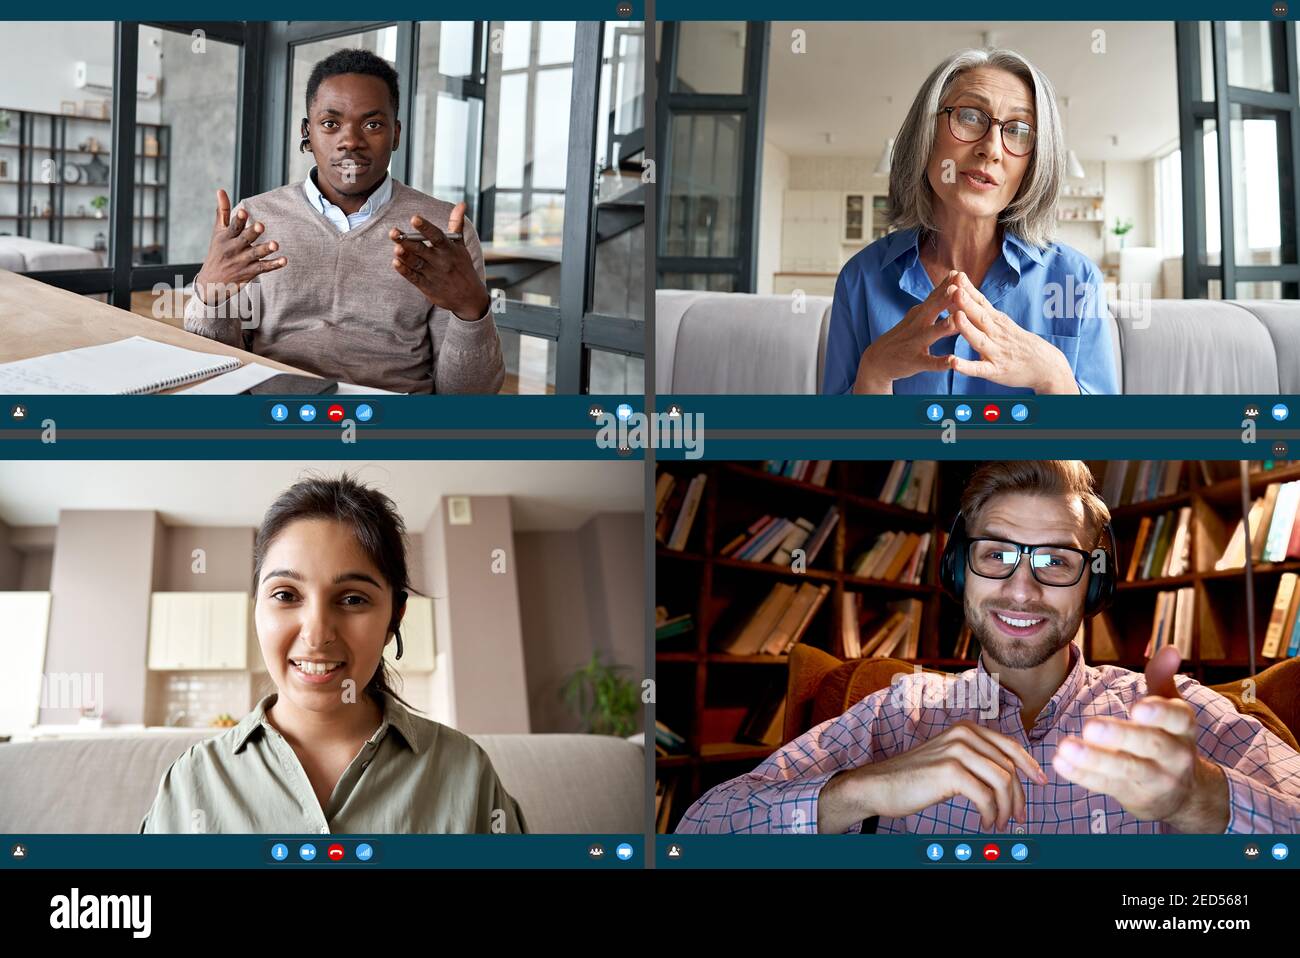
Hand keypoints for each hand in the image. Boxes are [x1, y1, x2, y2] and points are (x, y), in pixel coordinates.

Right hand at [193, 189, 285, 306]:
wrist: (211, 283)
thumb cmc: (217, 252)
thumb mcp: (218, 232)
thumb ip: (223, 211)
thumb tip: (221, 190)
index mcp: (226, 237)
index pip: (233, 227)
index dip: (239, 220)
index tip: (244, 212)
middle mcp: (233, 249)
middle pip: (244, 239)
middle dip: (252, 233)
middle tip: (261, 226)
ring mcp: (242, 261)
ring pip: (255, 254)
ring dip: (265, 249)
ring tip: (275, 244)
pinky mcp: (250, 272)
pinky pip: (263, 267)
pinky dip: (274, 264)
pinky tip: (284, 260)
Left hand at [389, 202, 489, 320]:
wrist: (470, 297)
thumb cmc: (462, 267)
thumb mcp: (461, 246)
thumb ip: (456, 224)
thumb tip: (461, 204)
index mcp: (449, 249)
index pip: (436, 236)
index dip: (425, 227)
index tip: (414, 218)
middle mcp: (441, 261)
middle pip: (422, 249)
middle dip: (407, 241)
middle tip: (393, 232)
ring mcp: (433, 274)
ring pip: (416, 263)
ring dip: (405, 256)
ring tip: (396, 248)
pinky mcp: (427, 287)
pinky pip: (414, 278)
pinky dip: (405, 271)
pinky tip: (396, 263)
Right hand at [818, 720, 1047, 833]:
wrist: (879, 785)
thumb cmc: (913, 777)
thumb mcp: (948, 759)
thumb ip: (974, 759)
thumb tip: (1007, 776)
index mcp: (965, 729)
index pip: (1009, 745)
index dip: (1029, 765)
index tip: (1040, 782)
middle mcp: (963, 735)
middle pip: (1009, 766)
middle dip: (1019, 796)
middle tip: (1018, 817)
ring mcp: (956, 751)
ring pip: (1002, 781)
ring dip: (1006, 808)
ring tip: (999, 823)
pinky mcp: (950, 771)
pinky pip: (986, 796)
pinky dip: (991, 814)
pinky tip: (985, 822)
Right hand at [852, 271, 959, 393]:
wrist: (877, 360)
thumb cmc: (904, 336)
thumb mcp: (916, 316)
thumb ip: (934, 302)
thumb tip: (952, 284)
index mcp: (920, 313)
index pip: (934, 296)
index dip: (947, 285)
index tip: (960, 273)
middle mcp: (918, 325)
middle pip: (932, 309)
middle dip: (945, 298)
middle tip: (959, 287)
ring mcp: (915, 343)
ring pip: (931, 334)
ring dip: (943, 327)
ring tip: (957, 321)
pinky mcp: (914, 361)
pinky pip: (929, 362)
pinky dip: (940, 362)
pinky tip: (952, 362)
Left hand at [945, 272, 1078, 393]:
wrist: (1048, 367)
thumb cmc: (1022, 345)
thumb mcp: (1005, 325)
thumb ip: (986, 313)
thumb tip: (966, 296)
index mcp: (998, 322)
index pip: (982, 302)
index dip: (968, 289)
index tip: (955, 276)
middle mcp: (997, 334)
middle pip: (980, 316)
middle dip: (966, 302)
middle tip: (952, 288)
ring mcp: (996, 353)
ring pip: (979, 339)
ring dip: (967, 328)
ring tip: (955, 316)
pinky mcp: (995, 371)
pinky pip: (979, 369)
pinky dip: (966, 366)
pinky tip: (954, 362)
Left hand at [1053, 645, 1227, 831]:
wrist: (1184, 794)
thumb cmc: (1168, 737)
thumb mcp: (1170, 707)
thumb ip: (1163, 677)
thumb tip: (1169, 648)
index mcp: (1183, 727)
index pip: (1178, 719)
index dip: (1160, 714)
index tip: (1138, 707)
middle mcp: (1176, 755)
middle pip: (1151, 745)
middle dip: (1120, 736)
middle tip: (1090, 726)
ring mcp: (1157, 779)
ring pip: (1127, 769)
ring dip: (1095, 759)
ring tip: (1066, 747)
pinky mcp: (1135, 796)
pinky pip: (1108, 786)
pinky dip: (1083, 776)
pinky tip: (1060, 763)